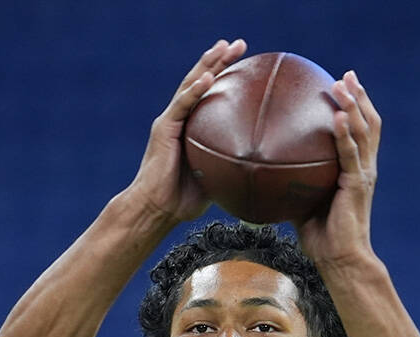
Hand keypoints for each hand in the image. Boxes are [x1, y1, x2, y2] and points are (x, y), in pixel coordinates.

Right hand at [126, 39, 247, 224]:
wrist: (157, 209)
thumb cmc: (183, 199)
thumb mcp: (216, 179)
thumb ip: (231, 166)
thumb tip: (262, 169)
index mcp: (192, 127)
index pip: (211, 94)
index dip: (226, 75)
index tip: (246, 60)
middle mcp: (180, 118)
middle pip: (201, 81)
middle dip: (219, 60)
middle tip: (239, 43)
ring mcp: (171, 121)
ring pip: (190, 86)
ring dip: (208, 65)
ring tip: (223, 48)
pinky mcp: (164, 129)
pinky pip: (181, 106)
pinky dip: (193, 92)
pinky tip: (207, 79)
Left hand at [297, 71, 379, 269]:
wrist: (339, 260)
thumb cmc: (321, 237)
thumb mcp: (302, 202)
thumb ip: (290, 182)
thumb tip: (263, 171)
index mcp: (356, 170)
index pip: (361, 132)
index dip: (356, 107)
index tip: (343, 85)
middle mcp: (364, 168)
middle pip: (369, 123)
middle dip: (359, 97)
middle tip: (346, 75)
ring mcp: (363, 174)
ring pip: (364, 132)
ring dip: (354, 105)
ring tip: (343, 85)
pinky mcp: (357, 184)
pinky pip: (351, 153)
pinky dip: (346, 133)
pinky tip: (338, 116)